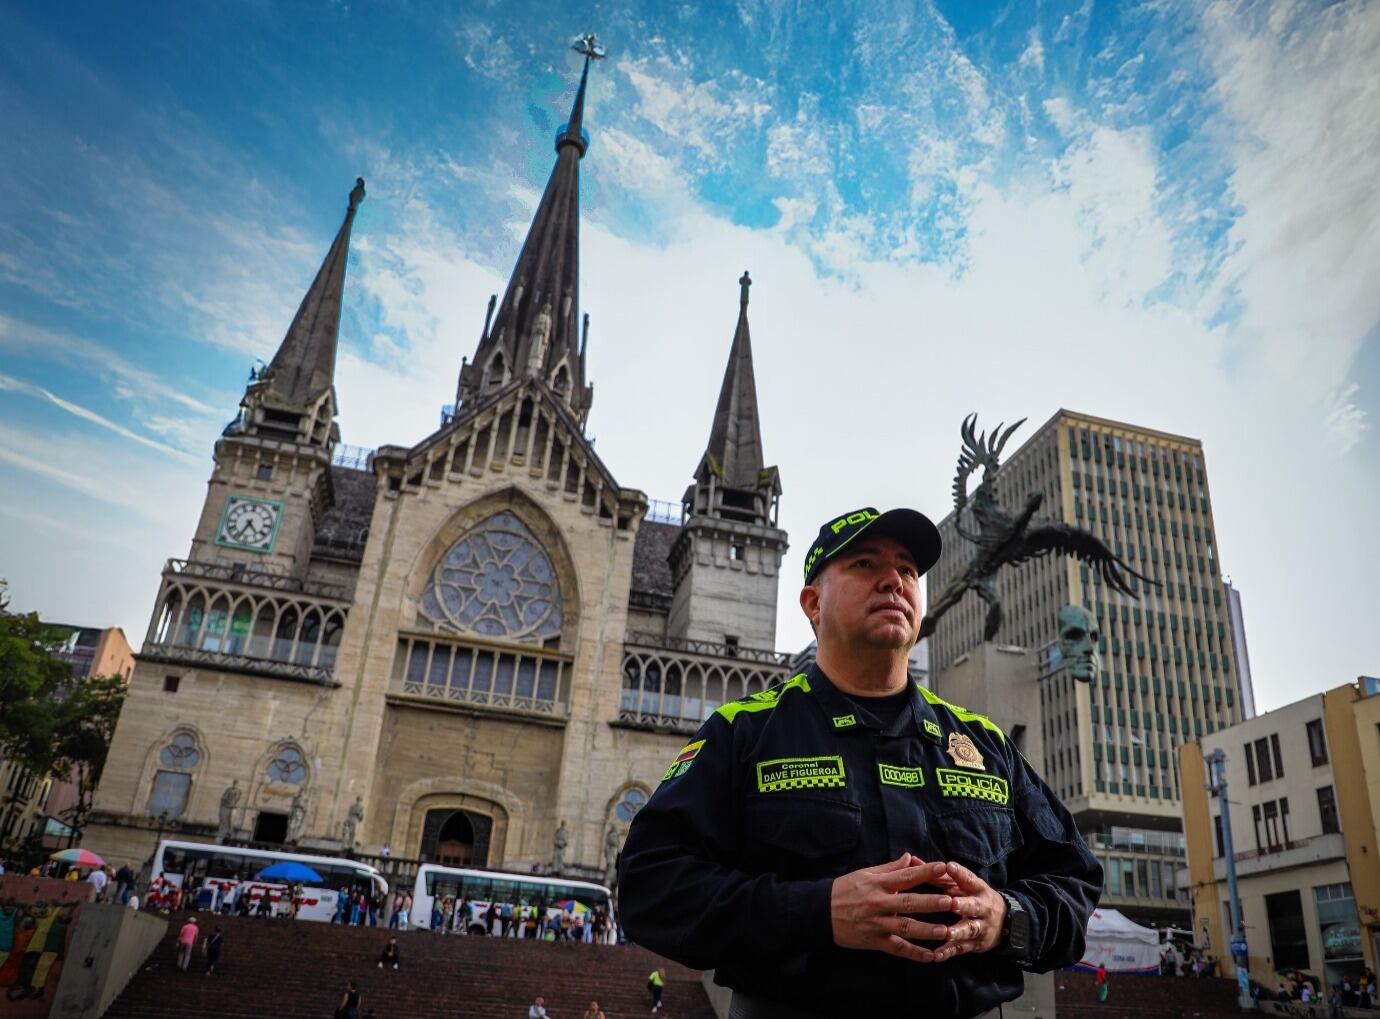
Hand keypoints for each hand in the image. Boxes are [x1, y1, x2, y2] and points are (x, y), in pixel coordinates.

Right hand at [830, 854, 962, 961]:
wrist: (820, 911)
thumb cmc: (844, 890)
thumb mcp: (865, 874)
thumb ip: (890, 868)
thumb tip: (910, 857)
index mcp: (878, 884)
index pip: (905, 876)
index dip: (924, 871)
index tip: (943, 867)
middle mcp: (879, 903)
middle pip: (908, 902)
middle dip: (931, 903)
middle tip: (951, 902)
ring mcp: (877, 923)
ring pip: (905, 927)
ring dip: (927, 930)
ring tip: (946, 932)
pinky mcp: (874, 940)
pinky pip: (897, 948)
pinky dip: (914, 954)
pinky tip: (931, 957)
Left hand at [925, 861, 1007, 961]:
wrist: (1006, 923)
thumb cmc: (973, 897)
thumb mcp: (962, 884)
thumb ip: (938, 874)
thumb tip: (911, 859)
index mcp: (977, 889)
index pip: (969, 879)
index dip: (960, 873)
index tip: (949, 866)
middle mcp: (981, 907)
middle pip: (973, 905)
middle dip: (963, 904)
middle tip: (952, 903)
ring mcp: (979, 927)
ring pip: (969, 929)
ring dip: (958, 931)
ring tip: (946, 933)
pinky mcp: (974, 944)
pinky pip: (960, 948)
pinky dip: (948, 952)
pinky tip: (936, 955)